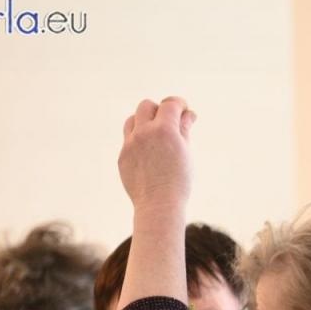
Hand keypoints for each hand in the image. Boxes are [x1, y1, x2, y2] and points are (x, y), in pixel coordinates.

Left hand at [117, 97, 196, 213]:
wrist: (159, 205)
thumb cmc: (179, 181)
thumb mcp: (186, 153)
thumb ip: (184, 130)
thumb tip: (188, 114)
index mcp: (164, 130)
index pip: (169, 104)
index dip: (179, 104)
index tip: (184, 109)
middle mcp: (144, 132)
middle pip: (146, 106)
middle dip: (159, 110)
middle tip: (170, 123)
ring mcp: (129, 144)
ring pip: (132, 119)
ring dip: (144, 122)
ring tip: (156, 135)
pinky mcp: (122, 156)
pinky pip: (129, 140)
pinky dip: (139, 141)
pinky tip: (150, 156)